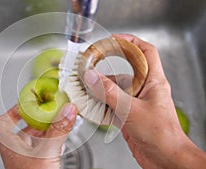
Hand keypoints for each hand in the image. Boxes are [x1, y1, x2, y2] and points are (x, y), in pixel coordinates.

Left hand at [0, 103, 77, 168]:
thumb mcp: (47, 152)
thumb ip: (58, 130)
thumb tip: (67, 110)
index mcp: (9, 146)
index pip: (1, 123)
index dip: (11, 111)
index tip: (25, 104)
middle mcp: (16, 152)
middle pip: (20, 129)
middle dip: (34, 118)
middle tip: (45, 110)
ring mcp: (26, 159)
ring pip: (33, 138)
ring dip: (44, 129)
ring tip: (56, 120)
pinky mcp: (37, 164)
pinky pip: (42, 147)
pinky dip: (51, 139)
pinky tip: (60, 137)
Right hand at [83, 34, 205, 168]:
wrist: (165, 159)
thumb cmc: (161, 135)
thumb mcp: (132, 110)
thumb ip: (110, 93)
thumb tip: (92, 77)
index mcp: (153, 82)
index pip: (145, 52)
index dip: (131, 41)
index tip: (114, 39)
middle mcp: (144, 89)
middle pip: (125, 70)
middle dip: (107, 68)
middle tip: (92, 64)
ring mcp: (135, 102)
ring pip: (116, 89)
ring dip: (101, 88)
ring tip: (86, 88)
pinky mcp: (128, 114)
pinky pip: (112, 103)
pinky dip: (101, 103)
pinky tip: (91, 105)